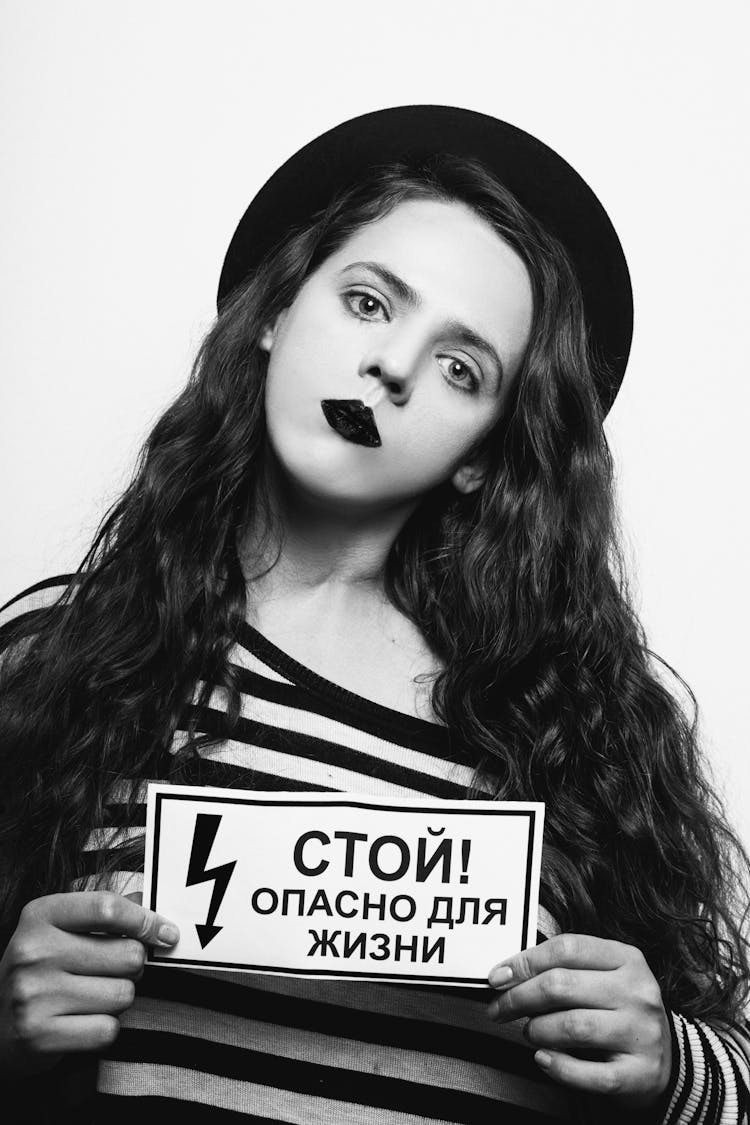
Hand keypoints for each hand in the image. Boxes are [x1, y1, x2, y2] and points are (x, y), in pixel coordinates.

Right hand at [0, 891, 179, 1077]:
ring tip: (91, 997)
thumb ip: (106, 914)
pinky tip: (82, 1022)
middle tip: (113, 972)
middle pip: (127, 954)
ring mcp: (33, 994)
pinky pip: (107, 1029)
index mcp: (40, 915)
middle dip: (132, 966)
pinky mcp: (39, 1035)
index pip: (108, 908)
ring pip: (123, 994)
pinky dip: (104, 1028)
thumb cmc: (42, 970)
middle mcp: (33, 952)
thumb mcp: (61, 929)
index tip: (165, 933)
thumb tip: (154, 910)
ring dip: (118, 999)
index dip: (145, 920)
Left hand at [487, 933, 671, 1108]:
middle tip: (498, 1009)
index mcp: (627, 959)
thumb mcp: (603, 977)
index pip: (566, 948)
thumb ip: (564, 969)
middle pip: (562, 985)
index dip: (525, 961)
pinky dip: (558, 1067)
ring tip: (529, 1032)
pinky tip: (543, 1059)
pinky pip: (589, 1073)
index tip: (497, 977)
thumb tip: (505, 974)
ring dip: (537, 1030)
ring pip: (572, 1026)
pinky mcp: (640, 1074)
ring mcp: (642, 1034)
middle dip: (519, 997)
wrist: (669, 1059)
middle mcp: (638, 992)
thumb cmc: (619, 1010)